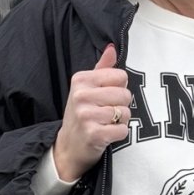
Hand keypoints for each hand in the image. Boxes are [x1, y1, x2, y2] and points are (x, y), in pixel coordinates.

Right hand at [53, 44, 130, 180]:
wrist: (68, 146)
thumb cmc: (82, 114)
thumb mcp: (86, 88)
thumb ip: (102, 69)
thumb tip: (111, 48)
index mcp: (81, 80)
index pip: (120, 76)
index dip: (119, 88)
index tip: (106, 97)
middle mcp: (81, 95)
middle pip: (125, 94)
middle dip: (121, 106)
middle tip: (107, 113)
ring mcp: (86, 115)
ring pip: (125, 113)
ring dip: (121, 121)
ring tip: (106, 123)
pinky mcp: (93, 133)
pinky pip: (123, 130)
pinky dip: (119, 134)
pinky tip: (107, 134)